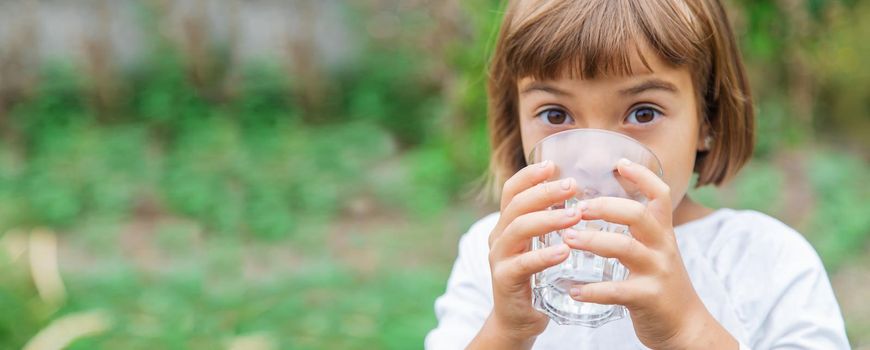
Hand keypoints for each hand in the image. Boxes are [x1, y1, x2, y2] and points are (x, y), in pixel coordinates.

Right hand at [472, 160, 581, 348]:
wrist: (517, 320)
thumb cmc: (534, 279)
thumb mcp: (538, 246)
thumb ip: (549, 223)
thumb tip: (581, 194)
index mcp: (507, 225)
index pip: (511, 191)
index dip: (530, 175)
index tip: (553, 165)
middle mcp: (498, 237)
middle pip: (516, 205)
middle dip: (544, 192)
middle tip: (572, 186)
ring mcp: (499, 259)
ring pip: (518, 229)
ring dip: (548, 219)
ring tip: (575, 215)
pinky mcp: (504, 281)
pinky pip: (522, 264)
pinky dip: (543, 255)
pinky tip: (564, 251)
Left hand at [562, 158, 735, 348]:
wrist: (685, 327)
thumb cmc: (660, 284)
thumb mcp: (656, 250)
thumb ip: (636, 230)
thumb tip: (601, 204)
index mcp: (662, 232)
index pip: (659, 193)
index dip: (641, 175)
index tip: (618, 162)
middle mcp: (662, 247)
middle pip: (637, 214)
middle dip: (604, 206)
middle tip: (577, 208)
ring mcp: (656, 271)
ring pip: (624, 247)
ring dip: (592, 241)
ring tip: (567, 239)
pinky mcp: (648, 298)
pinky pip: (616, 290)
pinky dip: (592, 290)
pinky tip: (572, 289)